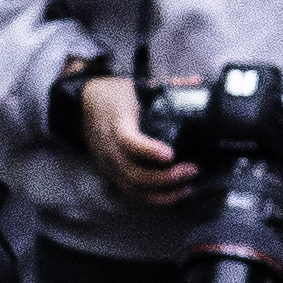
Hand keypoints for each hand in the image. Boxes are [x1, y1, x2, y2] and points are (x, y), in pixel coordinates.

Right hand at [76, 72, 200, 209]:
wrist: (84, 103)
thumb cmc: (115, 94)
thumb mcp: (138, 86)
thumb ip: (168, 87)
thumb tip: (198, 83)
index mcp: (117, 124)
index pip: (128, 141)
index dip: (149, 150)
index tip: (171, 154)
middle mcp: (109, 149)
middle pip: (133, 174)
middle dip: (165, 178)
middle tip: (192, 170)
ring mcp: (108, 165)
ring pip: (133, 190)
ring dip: (162, 195)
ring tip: (188, 188)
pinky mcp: (110, 175)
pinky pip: (131, 194)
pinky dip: (152, 199)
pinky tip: (174, 197)